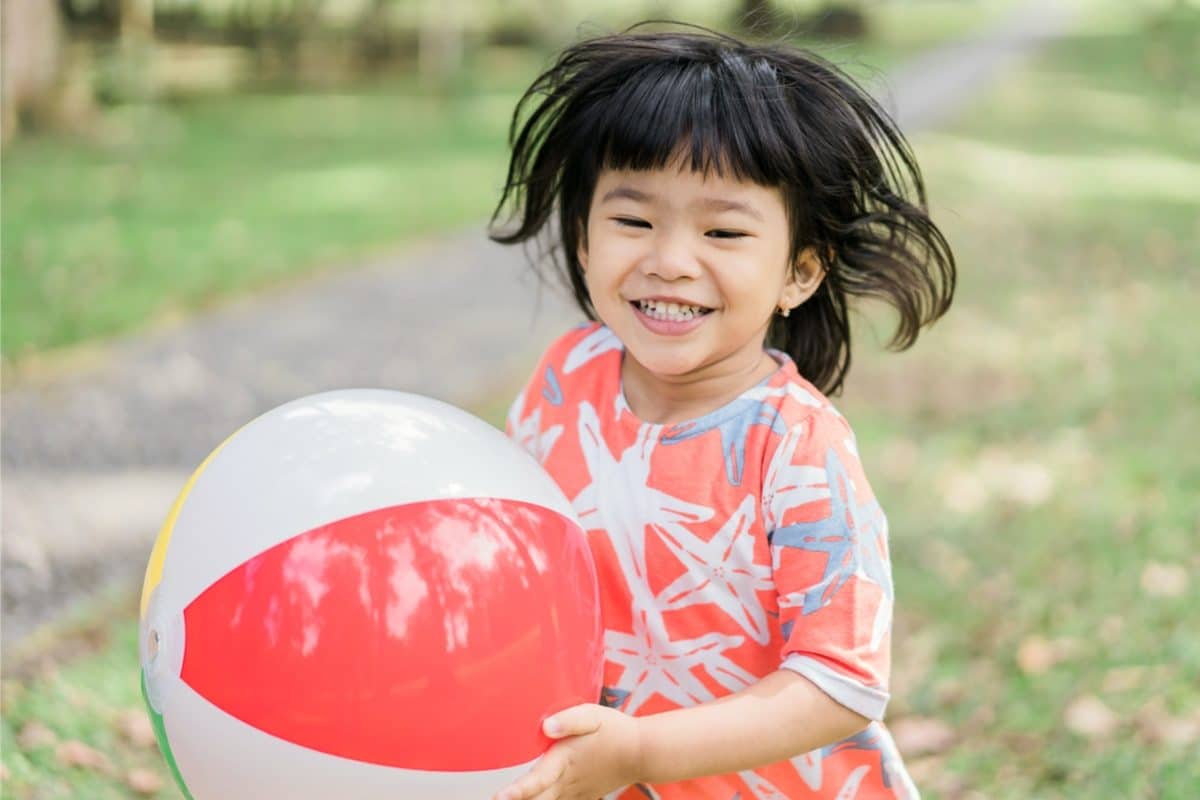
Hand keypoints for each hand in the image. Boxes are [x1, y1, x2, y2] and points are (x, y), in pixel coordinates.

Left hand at [492, 703, 641, 799]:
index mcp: (565, 761)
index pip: (538, 779)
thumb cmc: (615, 730)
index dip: (518, 791)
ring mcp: (574, 792)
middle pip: (537, 799)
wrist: (640, 752)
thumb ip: (569, 719)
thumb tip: (547, 726)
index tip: (501, 797)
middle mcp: (567, 781)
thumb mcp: (593, 715)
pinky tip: (538, 799)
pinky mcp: (581, 795)